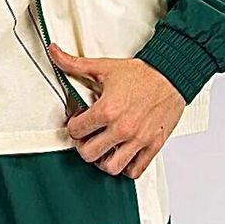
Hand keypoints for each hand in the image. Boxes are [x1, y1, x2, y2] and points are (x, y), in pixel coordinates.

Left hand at [48, 43, 185, 178]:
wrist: (170, 75)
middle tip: (88, 136)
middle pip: (89, 154)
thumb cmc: (141, 74)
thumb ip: (75, 64)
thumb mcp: (104, 67)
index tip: (79, 120)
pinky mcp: (152, 146)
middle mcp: (122, 128)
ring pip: (111, 167)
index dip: (73, 125)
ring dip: (103, 160)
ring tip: (104, 147)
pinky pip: (134, 171)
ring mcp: (138, 140)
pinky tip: (122, 153)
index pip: (76, 131)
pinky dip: (126, 167)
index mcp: (107, 110)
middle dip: (84, 145)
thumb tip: (54, 52)